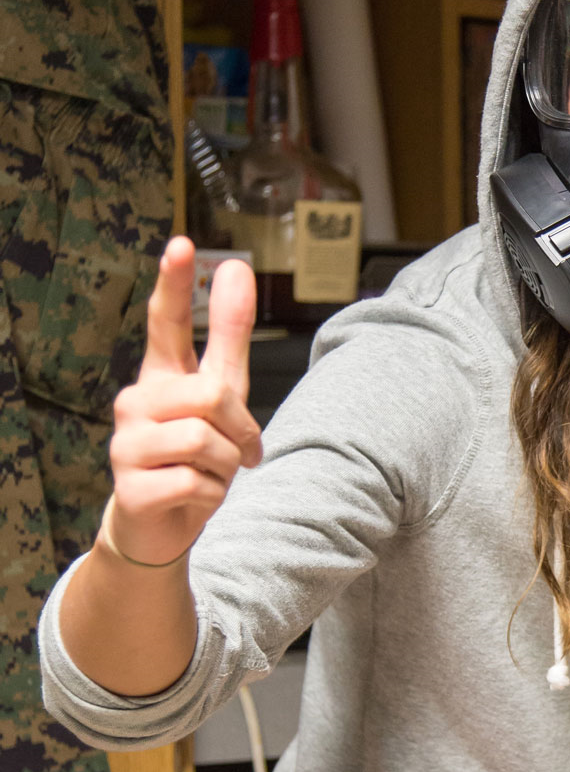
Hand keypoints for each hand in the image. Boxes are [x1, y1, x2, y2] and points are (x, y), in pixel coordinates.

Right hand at [106, 236, 260, 564]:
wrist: (161, 525)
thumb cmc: (194, 455)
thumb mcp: (221, 395)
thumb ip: (227, 336)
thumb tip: (236, 266)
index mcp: (160, 376)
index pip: (165, 322)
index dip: (175, 284)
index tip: (183, 245)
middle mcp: (135, 402)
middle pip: (212, 393)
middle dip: (241, 429)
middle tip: (237, 452)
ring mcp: (125, 444)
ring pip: (208, 441)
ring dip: (227, 466)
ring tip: (209, 475)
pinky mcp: (131, 487)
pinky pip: (198, 482)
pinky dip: (211, 495)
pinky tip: (191, 497)